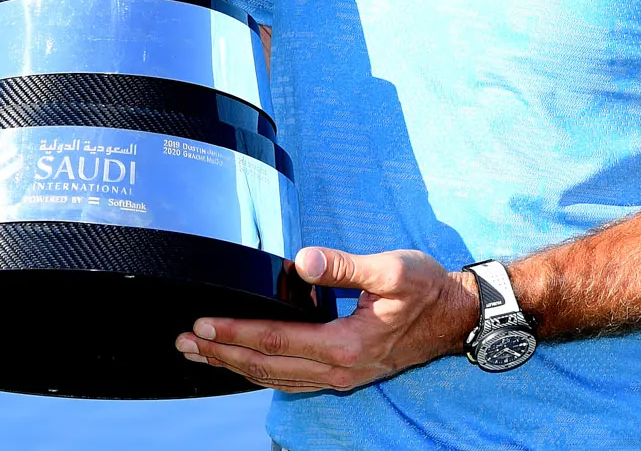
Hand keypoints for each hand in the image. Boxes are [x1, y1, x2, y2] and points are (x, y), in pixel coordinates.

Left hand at [178, 246, 478, 392]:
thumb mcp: (390, 270)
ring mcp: (341, 376)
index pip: (275, 342)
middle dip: (223, 355)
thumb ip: (343, 266)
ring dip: (237, 365)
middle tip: (185, 344)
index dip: (236, 334)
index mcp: (345, 345)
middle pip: (266, 367)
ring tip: (203, 354)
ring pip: (276, 378)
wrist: (455, 316)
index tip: (204, 325)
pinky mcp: (345, 372)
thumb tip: (301, 262)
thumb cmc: (426, 289)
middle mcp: (338, 370)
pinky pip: (292, 378)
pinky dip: (262, 370)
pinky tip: (247, 361)